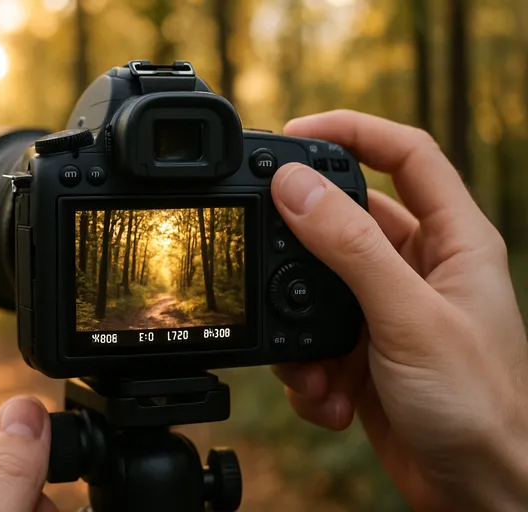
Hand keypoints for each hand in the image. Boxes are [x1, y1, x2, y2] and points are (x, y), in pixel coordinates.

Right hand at [269, 111, 527, 509]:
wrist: (479, 492)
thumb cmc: (479, 405)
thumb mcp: (408, 316)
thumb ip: (350, 249)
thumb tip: (295, 186)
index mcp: (453, 240)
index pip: (406, 155)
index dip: (353, 131)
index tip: (296, 131)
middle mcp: (420, 268)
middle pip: (348, 221)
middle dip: (304, 243)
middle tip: (265, 242)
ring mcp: (389, 311)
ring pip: (320, 286)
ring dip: (303, 328)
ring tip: (311, 365)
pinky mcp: (365, 353)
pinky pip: (317, 339)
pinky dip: (309, 370)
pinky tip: (327, 398)